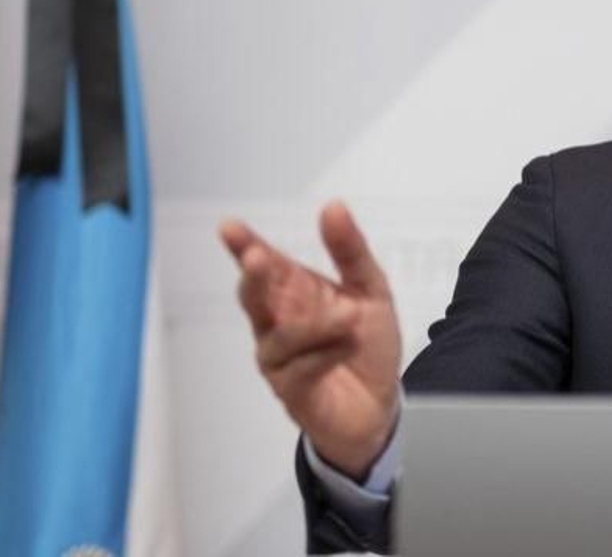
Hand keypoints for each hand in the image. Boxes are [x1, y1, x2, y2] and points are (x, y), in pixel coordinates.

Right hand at [220, 200, 401, 479]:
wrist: (381, 404)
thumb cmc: (367, 344)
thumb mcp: (370, 290)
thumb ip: (350, 251)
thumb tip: (333, 206)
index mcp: (294, 293)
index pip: (264, 266)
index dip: (245, 246)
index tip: (230, 227)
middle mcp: (278, 324)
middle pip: (255, 298)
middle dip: (254, 278)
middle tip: (257, 259)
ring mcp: (280, 359)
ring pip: (281, 336)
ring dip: (316, 324)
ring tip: (349, 316)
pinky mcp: (291, 391)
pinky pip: (301, 368)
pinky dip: (328, 353)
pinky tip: (347, 346)